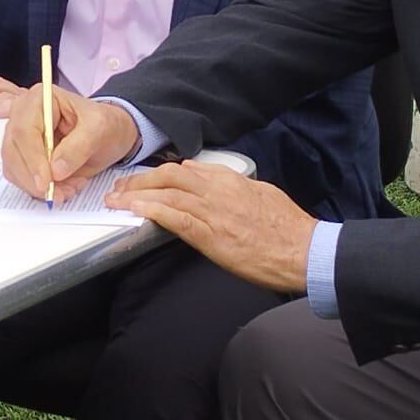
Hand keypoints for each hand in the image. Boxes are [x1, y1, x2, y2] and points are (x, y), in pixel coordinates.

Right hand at [0, 85, 138, 203]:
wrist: (110, 134)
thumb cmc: (105, 124)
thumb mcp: (100, 129)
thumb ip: (79, 147)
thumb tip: (56, 170)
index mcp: (40, 99)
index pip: (24, 130)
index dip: (33, 159)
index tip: (47, 182)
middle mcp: (23, 115)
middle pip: (12, 151)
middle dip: (34, 178)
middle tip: (58, 194)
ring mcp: (20, 136)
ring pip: (12, 167)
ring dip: (37, 187)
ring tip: (68, 189)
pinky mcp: (22, 156)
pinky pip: (20, 178)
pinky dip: (38, 189)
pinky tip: (62, 187)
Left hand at [108, 162, 317, 293]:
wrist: (304, 250)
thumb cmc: (289, 228)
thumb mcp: (263, 195)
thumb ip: (237, 189)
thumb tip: (218, 186)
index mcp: (231, 181)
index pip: (188, 169)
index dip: (162, 174)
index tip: (148, 179)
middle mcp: (218, 190)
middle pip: (169, 175)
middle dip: (141, 179)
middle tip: (121, 186)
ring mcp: (212, 211)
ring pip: (166, 193)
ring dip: (136, 194)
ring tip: (115, 199)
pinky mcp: (210, 234)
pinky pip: (173, 217)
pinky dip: (150, 210)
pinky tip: (133, 211)